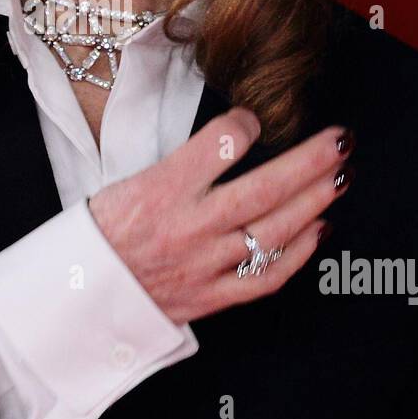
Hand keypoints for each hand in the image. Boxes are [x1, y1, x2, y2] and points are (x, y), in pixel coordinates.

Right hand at [88, 108, 352, 323]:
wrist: (76, 299)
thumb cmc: (100, 236)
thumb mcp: (126, 183)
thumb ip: (180, 165)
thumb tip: (230, 140)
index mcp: (161, 189)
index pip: (221, 144)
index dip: (247, 123)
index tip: (255, 119)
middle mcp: (189, 226)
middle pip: (265, 188)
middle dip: (311, 160)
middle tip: (341, 138)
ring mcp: (205, 265)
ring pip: (274, 230)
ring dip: (315, 200)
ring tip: (341, 176)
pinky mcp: (211, 297)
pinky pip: (266, 277)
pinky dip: (298, 253)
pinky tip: (319, 229)